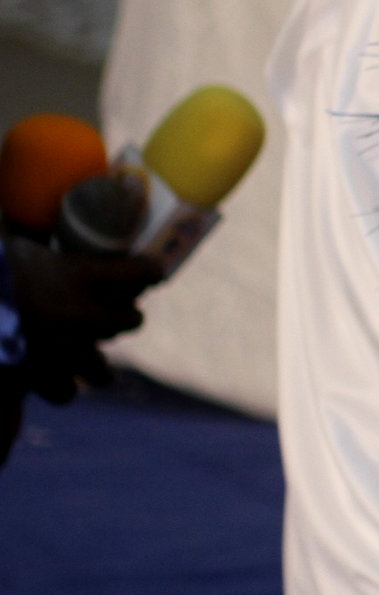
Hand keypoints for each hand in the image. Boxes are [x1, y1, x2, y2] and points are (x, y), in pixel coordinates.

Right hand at [6, 236, 162, 402]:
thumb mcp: (14, 242)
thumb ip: (34, 231)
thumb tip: (32, 201)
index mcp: (77, 274)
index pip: (143, 273)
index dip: (147, 271)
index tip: (148, 270)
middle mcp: (79, 315)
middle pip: (131, 321)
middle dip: (122, 314)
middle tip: (107, 308)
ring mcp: (61, 352)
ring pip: (104, 368)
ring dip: (95, 359)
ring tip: (80, 347)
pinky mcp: (37, 379)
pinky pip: (66, 392)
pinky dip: (61, 385)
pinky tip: (52, 373)